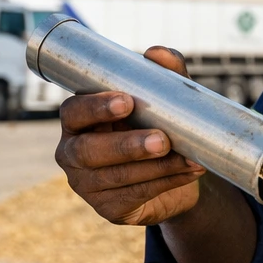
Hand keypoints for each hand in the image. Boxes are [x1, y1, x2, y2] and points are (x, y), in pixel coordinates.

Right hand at [54, 46, 206, 225]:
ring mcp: (87, 185)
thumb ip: (163, 75)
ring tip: (188, 157)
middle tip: (162, 139)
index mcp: (80, 120)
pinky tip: (189, 172)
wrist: (179, 173)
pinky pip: (133, 196)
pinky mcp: (108, 209)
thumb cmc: (161, 126)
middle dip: (126, 145)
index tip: (127, 102)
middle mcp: (73, 153)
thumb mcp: (166, 100)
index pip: (73, 111)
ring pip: (115, 176)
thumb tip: (158, 53)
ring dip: (155, 167)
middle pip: (88, 150)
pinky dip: (165, 183)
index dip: (95, 107)